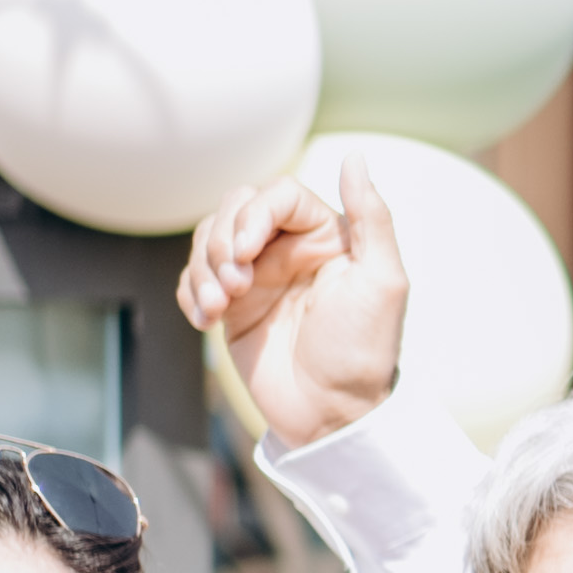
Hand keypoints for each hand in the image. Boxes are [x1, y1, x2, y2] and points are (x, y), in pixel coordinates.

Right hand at [181, 155, 411, 449]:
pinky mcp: (232, 307)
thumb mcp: (383, 280)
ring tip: (219, 307)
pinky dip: (190, 293)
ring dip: (202, 269)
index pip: (277, 194)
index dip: (252, 214)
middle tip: (235, 287)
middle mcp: (290, 249)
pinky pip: (192, 279)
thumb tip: (356, 157)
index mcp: (328, 235)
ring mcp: (257, 277)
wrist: (331, 414)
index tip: (246, 253)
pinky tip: (206, 319)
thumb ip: (373, 216)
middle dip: (222, 242)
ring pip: (207, 240)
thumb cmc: (363, 351)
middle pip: (234, 208)